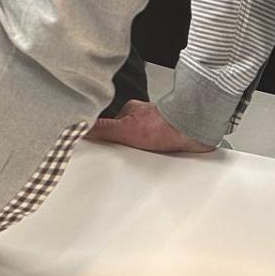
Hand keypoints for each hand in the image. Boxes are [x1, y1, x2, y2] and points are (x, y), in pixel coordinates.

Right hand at [86, 99, 217, 153]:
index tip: (101, 149)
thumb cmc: (164, 125)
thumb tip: (80, 127)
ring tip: (139, 163)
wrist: (194, 130)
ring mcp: (157, 128)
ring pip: (141, 144)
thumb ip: (103, 129)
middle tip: (122, 159)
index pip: (110, 126)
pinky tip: (155, 162)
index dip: (106, 138)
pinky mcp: (169, 139)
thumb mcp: (126, 130)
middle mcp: (143, 118)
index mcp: (129, 111)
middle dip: (124, 147)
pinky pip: (157, 149)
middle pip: (126, 135)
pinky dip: (155, 156)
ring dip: (141, 153)